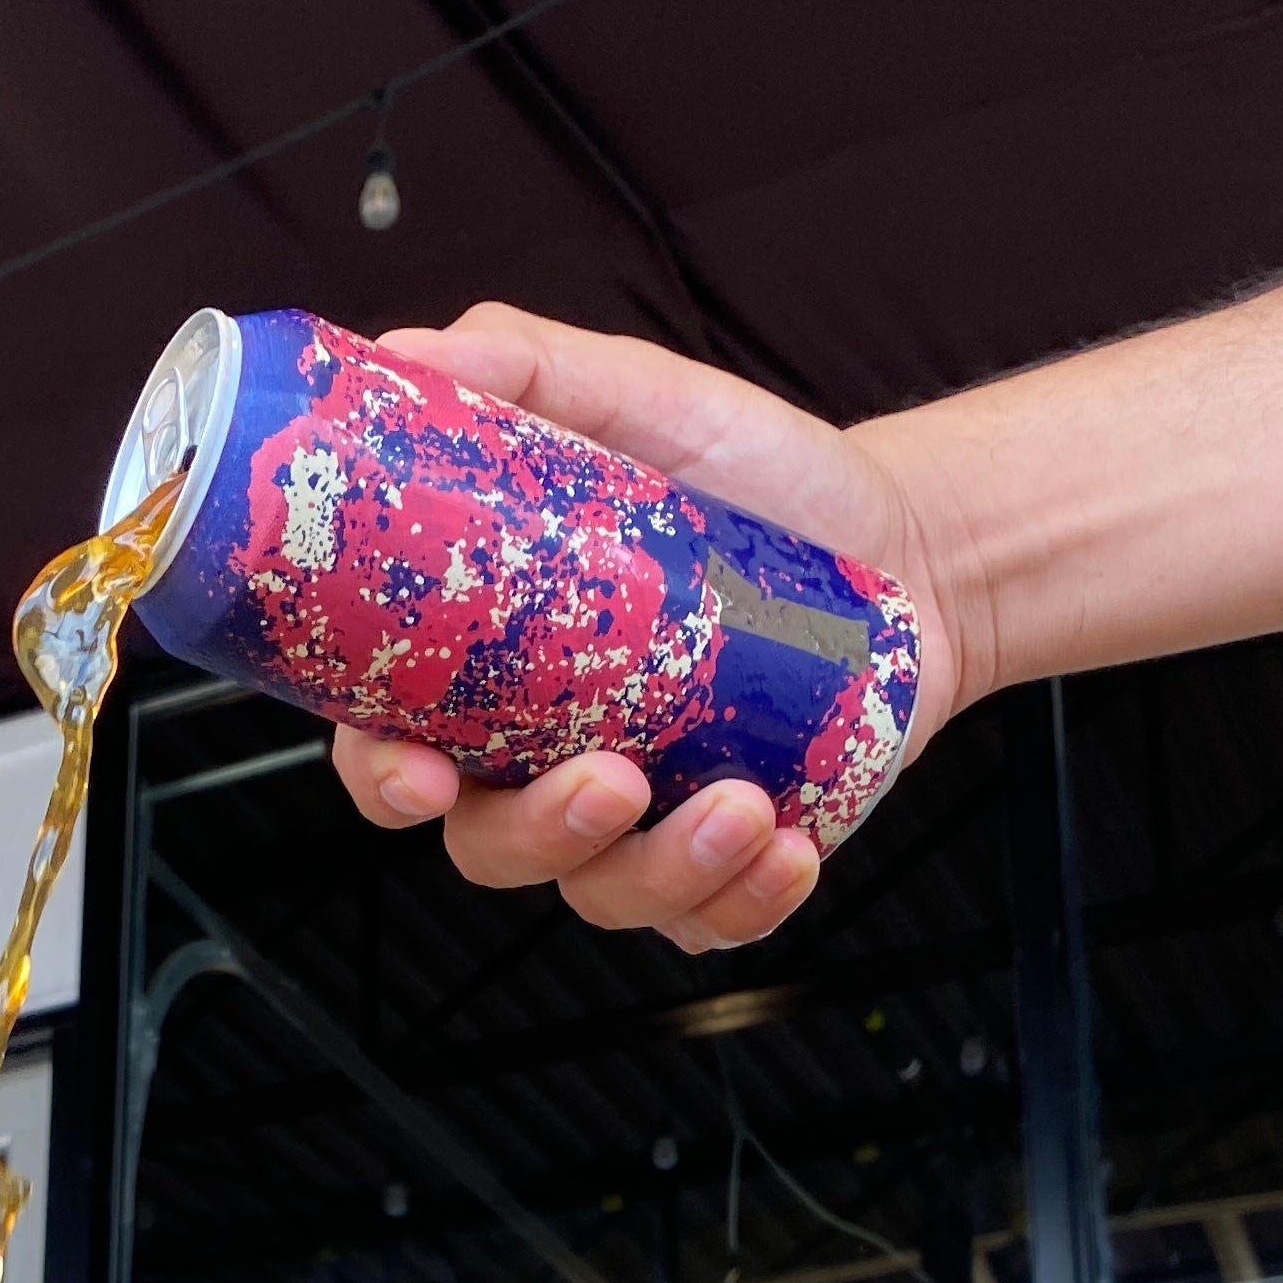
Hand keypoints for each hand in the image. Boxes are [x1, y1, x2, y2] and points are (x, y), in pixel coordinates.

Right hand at [331, 303, 963, 953]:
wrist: (902, 545)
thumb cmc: (754, 483)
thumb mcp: (640, 402)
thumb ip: (519, 373)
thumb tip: (411, 357)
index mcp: (488, 677)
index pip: (387, 747)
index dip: (381, 774)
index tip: (417, 767)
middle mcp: (544, 764)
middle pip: (487, 845)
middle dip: (538, 833)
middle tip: (609, 780)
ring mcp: (633, 827)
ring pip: (601, 896)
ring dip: (663, 867)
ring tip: (741, 803)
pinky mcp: (723, 868)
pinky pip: (707, 924)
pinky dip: (745, 899)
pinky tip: (790, 843)